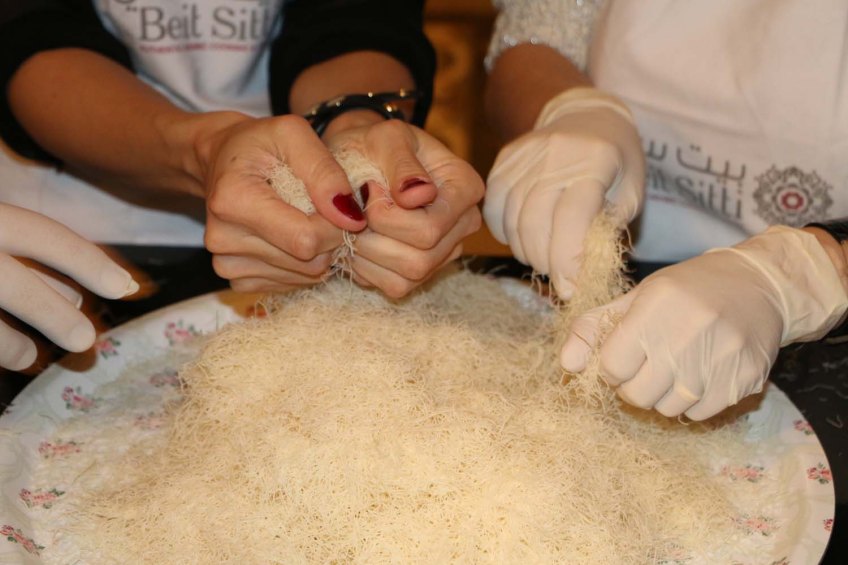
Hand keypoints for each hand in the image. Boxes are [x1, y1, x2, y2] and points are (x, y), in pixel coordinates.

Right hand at [0, 204, 137, 370]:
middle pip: (9, 282)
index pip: (41, 233)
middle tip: (85, 341)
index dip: (85, 261)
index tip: (122, 287)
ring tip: (30, 358)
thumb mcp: (0, 229)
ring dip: (9, 343)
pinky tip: (6, 354)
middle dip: (51, 313)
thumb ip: (22, 251)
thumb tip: (77, 299)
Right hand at [200, 114, 368, 292]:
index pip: (306, 239)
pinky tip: (292, 235)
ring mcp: (227, 264)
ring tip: (304, 217)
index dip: (336, 225)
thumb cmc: (260, 143)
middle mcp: (223, 239)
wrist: (222, 159)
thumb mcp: (293, 135)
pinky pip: (292, 283)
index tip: (339, 205)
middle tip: (323, 209)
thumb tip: (352, 219)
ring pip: (305, 275)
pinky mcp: (237, 279)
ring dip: (319, 249)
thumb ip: (325, 172)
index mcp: (233, 200)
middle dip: (330, 236)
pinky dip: (303, 262)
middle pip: (309, 261)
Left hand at [326, 120, 483, 297]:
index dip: (388, 218)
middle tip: (355, 211)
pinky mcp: (423, 272)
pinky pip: (395, 287)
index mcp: (465, 188)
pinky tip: (358, 241)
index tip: (367, 189)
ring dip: (368, 255)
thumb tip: (420, 195)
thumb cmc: (374, 144)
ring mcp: (445, 252)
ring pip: (407, 278)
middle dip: (375, 239)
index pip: (430, 228)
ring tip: (354, 224)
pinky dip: (367, 269)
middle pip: (420, 259)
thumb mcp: (385, 138)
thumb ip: (401, 162)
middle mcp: (463, 224)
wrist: (359, 159)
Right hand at [484, 87, 644, 298]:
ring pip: (513, 221)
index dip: (569, 260)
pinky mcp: (503, 163)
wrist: (584, 115)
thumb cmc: (616, 160)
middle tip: (560, 279)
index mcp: (595, 161)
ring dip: (528, 252)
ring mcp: (524, 158)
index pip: (573, 217)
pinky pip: (495, 210)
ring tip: (546, 260)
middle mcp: (555, 156)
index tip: (572, 289)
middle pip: (537, 224)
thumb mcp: (629, 192)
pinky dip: (507, 235)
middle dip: (547, 263)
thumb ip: (607, 229)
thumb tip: (581, 273)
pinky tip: (525, 240)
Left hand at [560, 227, 847, 419]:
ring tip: (674, 368)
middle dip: (633, 386)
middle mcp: (689, 334)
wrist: (760, 286)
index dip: (611, 367)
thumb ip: (595, 328)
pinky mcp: (744, 380)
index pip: (613, 365)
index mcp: (656, 308)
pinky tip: (699, 375)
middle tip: (646, 367)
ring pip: (668, 409)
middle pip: (637, 394)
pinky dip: (692, 402)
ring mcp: (720, 360)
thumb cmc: (688, 291)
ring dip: (662, 396)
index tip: (623, 357)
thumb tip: (567, 366)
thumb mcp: (637, 297)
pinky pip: (700, 414)